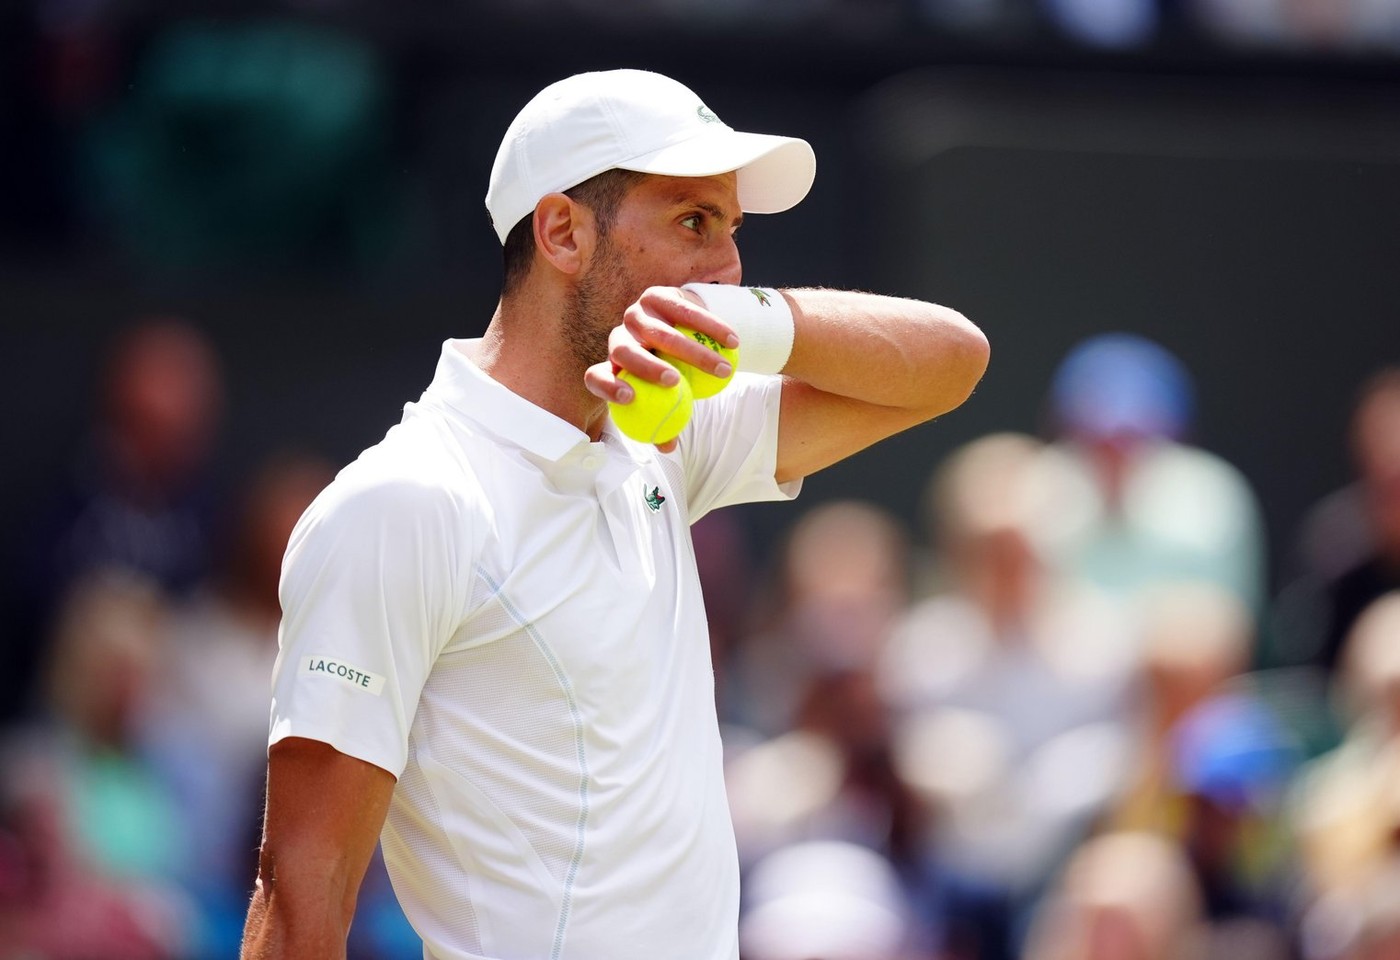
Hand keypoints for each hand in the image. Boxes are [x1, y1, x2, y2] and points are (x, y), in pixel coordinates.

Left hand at [584, 286, 738, 450]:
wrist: (683, 328)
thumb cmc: (675, 372)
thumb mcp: (669, 396)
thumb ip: (665, 419)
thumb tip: (667, 447)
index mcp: (613, 365)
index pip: (596, 376)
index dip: (607, 387)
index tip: (630, 399)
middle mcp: (619, 336)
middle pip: (622, 350)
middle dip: (645, 367)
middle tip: (675, 382)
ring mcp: (636, 314)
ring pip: (660, 333)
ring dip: (692, 351)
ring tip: (719, 368)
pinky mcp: (658, 296)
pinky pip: (686, 312)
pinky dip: (711, 328)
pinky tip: (732, 342)